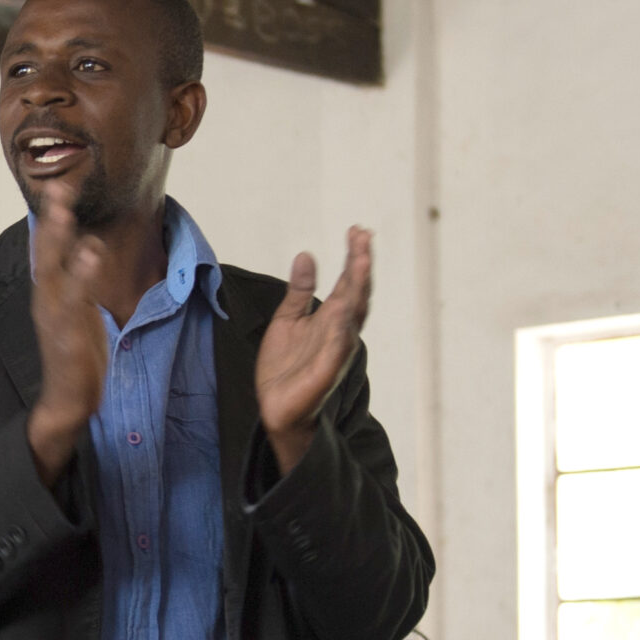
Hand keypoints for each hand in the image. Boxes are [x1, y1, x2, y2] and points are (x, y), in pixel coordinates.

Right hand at [26, 188, 107, 483]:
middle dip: (51, 220)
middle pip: (45, 252)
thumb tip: (90, 246)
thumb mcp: (79, 309)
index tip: (59, 187)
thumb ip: (80, 279)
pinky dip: (80, 275)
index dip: (52, 218)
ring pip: (52, 270)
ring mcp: (54, 314)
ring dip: (56, 240)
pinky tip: (89, 252)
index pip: (48, 248)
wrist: (68, 399)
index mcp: (49, 292)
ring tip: (62, 211)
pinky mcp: (67, 332)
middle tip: (57, 188)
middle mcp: (46, 298)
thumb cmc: (76, 352)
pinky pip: (74, 299)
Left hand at [256, 227, 370, 473]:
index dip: (354, 257)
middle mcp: (340, 330)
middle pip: (357, 292)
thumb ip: (299, 289)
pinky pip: (338, 344)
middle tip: (362, 237)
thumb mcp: (287, 319)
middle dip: (361, 265)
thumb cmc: (285, 367)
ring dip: (358, 287)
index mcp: (331, 318)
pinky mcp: (327, 369)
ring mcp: (336, 349)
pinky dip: (343, 325)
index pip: (348, 282)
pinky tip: (344, 305)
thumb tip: (305, 255)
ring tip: (361, 260)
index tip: (358, 230)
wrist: (276, 408)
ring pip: (353, 314)